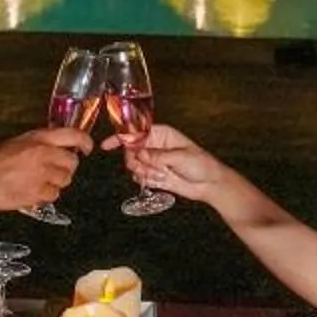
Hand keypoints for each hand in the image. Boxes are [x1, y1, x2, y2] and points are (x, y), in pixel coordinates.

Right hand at [0, 123, 90, 216]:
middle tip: (54, 171)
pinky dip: (45, 197)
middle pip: (72, 162)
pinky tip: (31, 192)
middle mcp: (43, 154)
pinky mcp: (38, 193)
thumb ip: (40, 144)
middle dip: (66, 168)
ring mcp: (42, 174)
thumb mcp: (17, 143)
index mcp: (38, 138)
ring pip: (64, 181)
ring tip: (37, 182)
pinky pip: (53, 196)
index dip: (85, 142)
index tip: (87, 148)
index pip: (73, 135)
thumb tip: (59, 148)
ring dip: (55, 183)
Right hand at [102, 119, 228, 202]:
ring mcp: (153, 160)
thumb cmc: (201, 164)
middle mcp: (154, 146)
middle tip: (149, 167)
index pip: (135, 132)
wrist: (209, 184)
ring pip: (133, 165)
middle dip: (135, 161)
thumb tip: (140, 154)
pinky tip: (159, 180)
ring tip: (160, 174)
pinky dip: (146, 180)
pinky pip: (139, 176)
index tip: (107, 145)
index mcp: (161, 134)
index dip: (120, 137)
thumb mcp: (181, 157)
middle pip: (130, 151)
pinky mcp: (154, 174)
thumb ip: (159, 156)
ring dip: (143, 172)